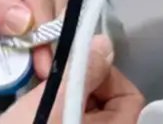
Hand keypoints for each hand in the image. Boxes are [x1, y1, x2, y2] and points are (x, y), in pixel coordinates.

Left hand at [0, 0, 68, 75]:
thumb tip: (25, 23)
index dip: (43, 30)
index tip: (40, 66)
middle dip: (45, 34)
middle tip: (34, 71)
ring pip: (48, 5)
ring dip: (37, 34)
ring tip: (25, 63)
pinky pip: (31, 6)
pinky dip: (25, 28)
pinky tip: (13, 46)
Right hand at [0, 35, 143, 122]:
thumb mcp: (51, 104)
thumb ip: (80, 73)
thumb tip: (101, 46)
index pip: (129, 94)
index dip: (101, 74)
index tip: (73, 68)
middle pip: (106, 101)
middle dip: (77, 85)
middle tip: (50, 83)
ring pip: (85, 110)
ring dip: (62, 97)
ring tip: (37, 101)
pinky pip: (70, 119)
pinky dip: (54, 112)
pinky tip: (34, 115)